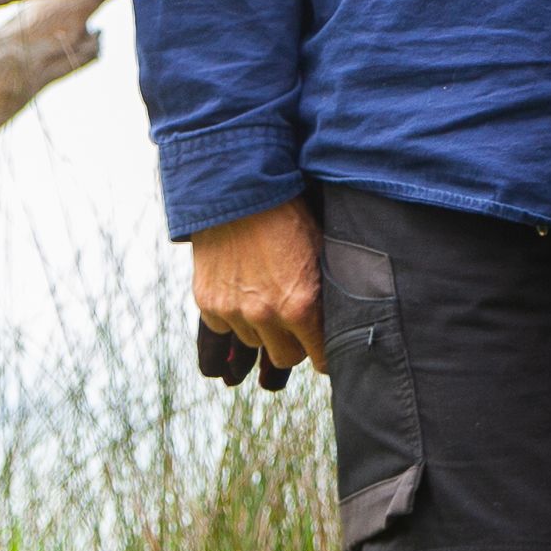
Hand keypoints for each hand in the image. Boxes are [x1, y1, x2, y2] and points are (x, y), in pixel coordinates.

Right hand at [194, 198, 325, 376]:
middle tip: (296, 322)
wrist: (240, 192)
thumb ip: (327, 295)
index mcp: (301, 306)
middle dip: (293, 343)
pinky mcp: (208, 304)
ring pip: (254, 342)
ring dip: (261, 328)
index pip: (320, 359)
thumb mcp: (322, 254)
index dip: (324, 354)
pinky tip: (241, 290)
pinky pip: (224, 328)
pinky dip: (232, 317)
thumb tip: (342, 322)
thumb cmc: (290, 218)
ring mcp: (233, 311)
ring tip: (266, 295)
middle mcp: (266, 315)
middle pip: (285, 357)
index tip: (324, 348)